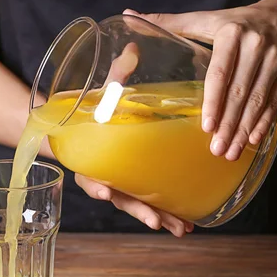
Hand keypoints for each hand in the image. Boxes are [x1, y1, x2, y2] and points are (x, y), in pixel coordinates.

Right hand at [72, 41, 193, 235]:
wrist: (88, 126)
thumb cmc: (92, 112)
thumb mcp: (101, 92)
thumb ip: (115, 75)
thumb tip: (134, 48)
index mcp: (90, 158)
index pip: (88, 175)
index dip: (95, 185)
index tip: (105, 192)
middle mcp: (105, 176)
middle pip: (119, 199)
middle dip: (138, 211)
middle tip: (155, 221)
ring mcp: (122, 183)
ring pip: (138, 206)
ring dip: (159, 217)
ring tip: (180, 229)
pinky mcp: (137, 184)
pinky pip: (150, 202)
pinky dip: (167, 212)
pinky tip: (187, 222)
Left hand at [124, 0, 276, 160]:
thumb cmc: (235, 22)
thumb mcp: (204, 20)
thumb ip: (169, 23)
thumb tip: (129, 16)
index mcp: (232, 34)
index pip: (221, 73)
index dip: (214, 101)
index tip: (207, 126)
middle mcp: (256, 47)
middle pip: (239, 92)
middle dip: (228, 124)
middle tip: (215, 149)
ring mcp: (275, 61)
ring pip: (257, 101)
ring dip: (244, 130)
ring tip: (230, 152)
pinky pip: (274, 101)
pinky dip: (264, 123)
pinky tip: (253, 140)